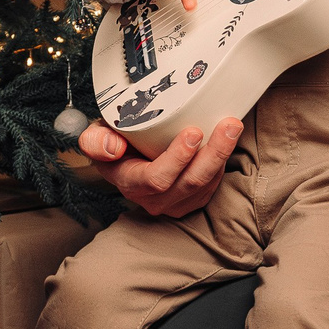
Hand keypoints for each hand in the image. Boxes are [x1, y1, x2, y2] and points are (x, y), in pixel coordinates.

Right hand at [76, 115, 240, 217]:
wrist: (125, 160)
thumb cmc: (114, 146)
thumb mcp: (96, 139)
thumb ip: (96, 142)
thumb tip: (112, 148)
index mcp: (131, 183)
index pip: (157, 178)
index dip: (177, 158)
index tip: (193, 132)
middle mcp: (154, 199)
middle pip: (190, 182)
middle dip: (214, 152)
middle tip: (228, 125)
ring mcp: (176, 203)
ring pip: (206, 183)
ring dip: (223, 154)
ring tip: (233, 126)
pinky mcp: (192, 200)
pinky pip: (212, 185)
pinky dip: (222, 161)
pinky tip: (227, 140)